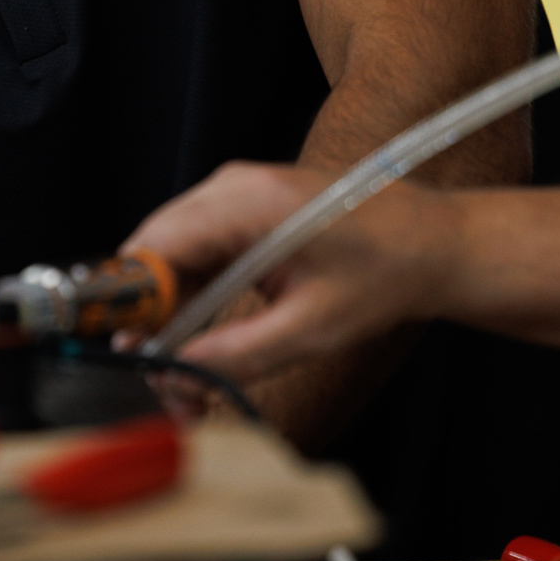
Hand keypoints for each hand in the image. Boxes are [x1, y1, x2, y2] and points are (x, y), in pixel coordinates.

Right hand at [124, 162, 460, 384]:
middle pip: (156, 244)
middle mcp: (233, 185)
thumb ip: (239, 353)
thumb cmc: (384, 275)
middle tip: (155, 370)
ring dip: (168, 302)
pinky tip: (199, 330)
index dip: (133, 299)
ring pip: (172, 246)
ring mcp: (238, 190)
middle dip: (147, 310)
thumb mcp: (312, 329)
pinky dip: (191, 286)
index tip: (128, 349)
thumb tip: (180, 374)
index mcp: (249, 204)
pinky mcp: (246, 204)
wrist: (431, 240)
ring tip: (177, 363)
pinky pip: (198, 243)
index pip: (158, 244)